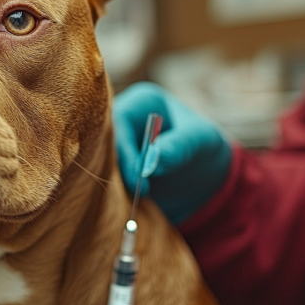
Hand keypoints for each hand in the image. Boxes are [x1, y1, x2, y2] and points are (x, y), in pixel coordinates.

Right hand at [114, 82, 231, 224]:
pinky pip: (104, 176)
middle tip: (139, 192)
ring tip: (138, 198)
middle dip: (116, 167)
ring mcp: (114, 142)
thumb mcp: (201, 141)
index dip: (125, 150)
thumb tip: (153, 159)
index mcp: (142, 102)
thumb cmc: (204, 146)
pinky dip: (115, 190)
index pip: (120, 121)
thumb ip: (178, 147)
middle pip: (102, 140)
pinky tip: (130, 201)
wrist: (202, 173)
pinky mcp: (112, 164)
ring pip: (99, 160)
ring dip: (115, 180)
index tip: (139, 177)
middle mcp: (122, 119)